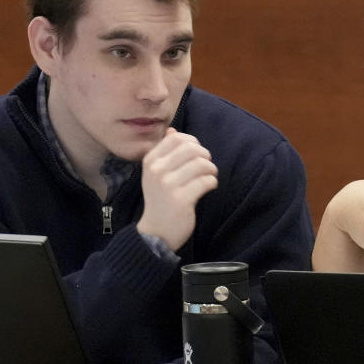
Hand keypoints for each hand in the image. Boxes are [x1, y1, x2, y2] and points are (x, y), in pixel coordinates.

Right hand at [138, 128, 217, 249]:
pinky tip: (209, 187)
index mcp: (150, 161)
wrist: (156, 232)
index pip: (177, 138)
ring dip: (211, 170)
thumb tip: (173, 130)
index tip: (197, 154)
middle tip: (207, 167)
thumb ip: (165, 152)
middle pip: (192, 148)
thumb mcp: (156, 174)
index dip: (193, 143)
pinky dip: (212, 182)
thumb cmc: (160, 199)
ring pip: (201, 164)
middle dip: (205, 156)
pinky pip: (206, 181)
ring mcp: (168, 185)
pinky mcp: (181, 200)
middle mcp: (157, 170)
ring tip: (209, 177)